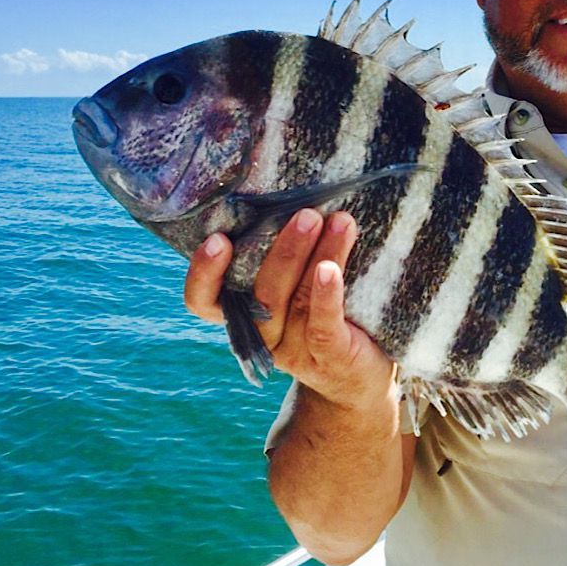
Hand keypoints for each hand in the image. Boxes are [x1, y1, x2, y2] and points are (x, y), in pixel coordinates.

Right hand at [183, 209, 396, 411]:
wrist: (362, 376)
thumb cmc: (327, 314)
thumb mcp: (297, 284)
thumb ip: (286, 251)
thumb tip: (293, 189)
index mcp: (244, 315)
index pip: (205, 302)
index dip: (204, 274)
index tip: (217, 239)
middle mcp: (263, 335)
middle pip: (261, 293)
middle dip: (284, 249)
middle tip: (306, 213)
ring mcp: (295, 350)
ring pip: (296, 300)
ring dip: (319, 255)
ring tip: (339, 221)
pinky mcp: (330, 357)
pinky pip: (322, 325)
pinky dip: (326, 295)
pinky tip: (332, 269)